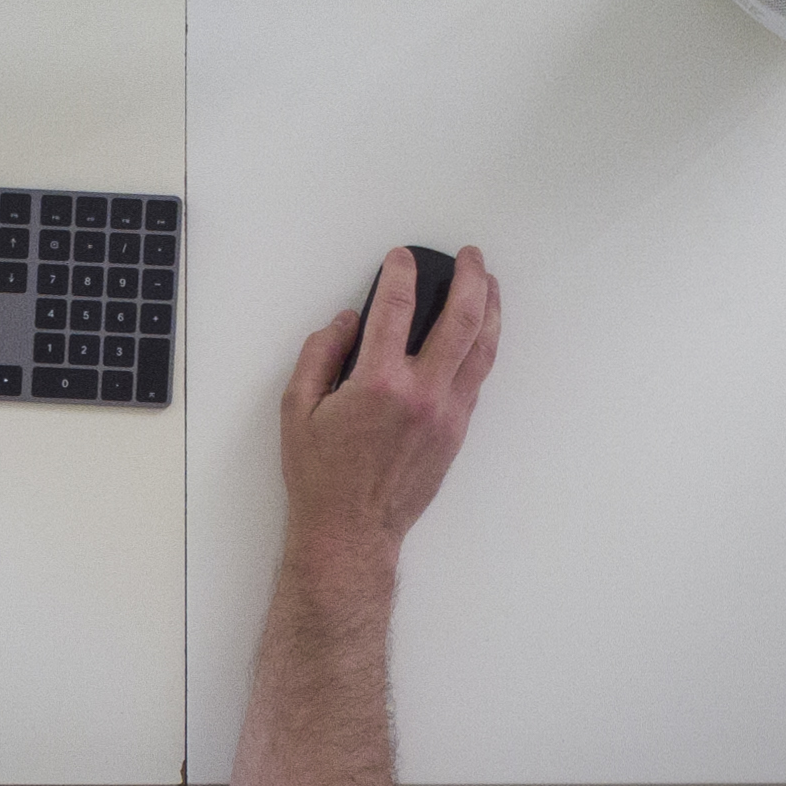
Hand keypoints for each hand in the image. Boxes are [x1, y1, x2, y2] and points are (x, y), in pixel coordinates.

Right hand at [277, 247, 500, 563]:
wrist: (351, 530)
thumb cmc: (321, 475)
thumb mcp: (295, 408)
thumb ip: (318, 354)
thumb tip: (346, 322)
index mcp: (378, 384)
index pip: (396, 308)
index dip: (400, 273)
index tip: (400, 257)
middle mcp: (422, 394)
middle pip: (461, 320)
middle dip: (468, 279)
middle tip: (469, 256)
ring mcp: (447, 413)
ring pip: (482, 349)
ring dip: (490, 309)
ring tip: (489, 282)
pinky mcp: (457, 430)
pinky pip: (478, 377)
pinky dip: (484, 346)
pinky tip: (482, 330)